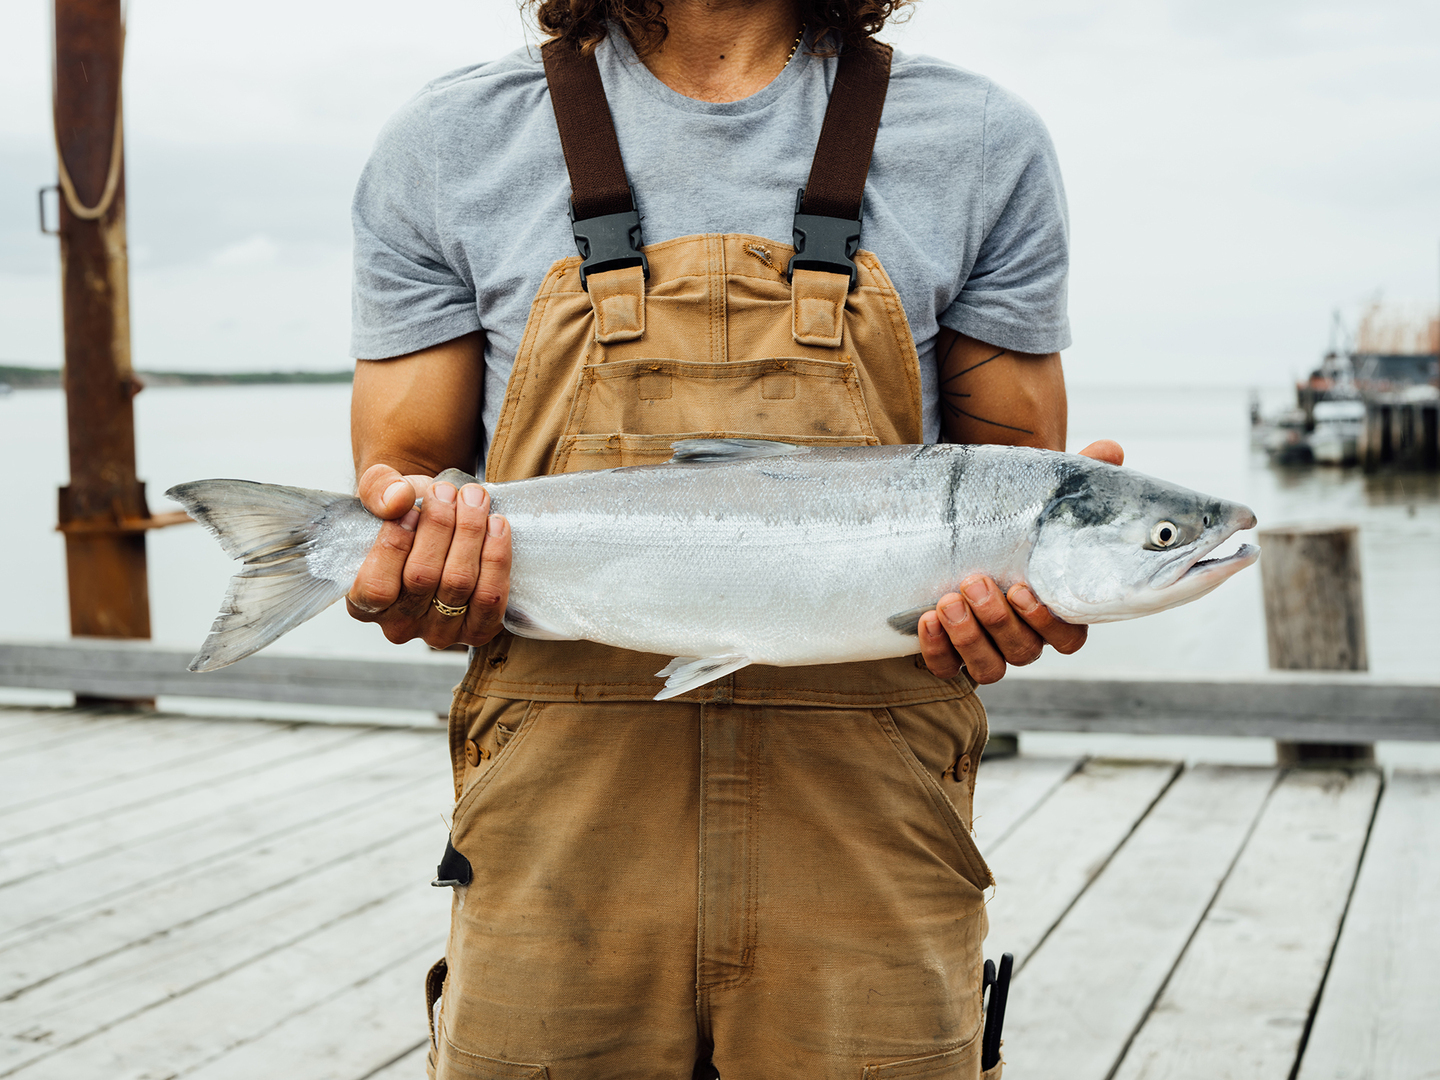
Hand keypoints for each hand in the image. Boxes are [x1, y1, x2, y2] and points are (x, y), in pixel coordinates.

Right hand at [345, 463, 511, 648]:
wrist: (441, 527)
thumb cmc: (405, 515)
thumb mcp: (381, 494)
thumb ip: (378, 489)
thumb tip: (397, 499)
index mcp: (363, 605)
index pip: (377, 587)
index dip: (395, 546)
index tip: (411, 509)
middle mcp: (399, 626)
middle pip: (423, 577)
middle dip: (439, 526)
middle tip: (448, 491)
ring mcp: (439, 633)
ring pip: (459, 583)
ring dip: (470, 533)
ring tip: (474, 498)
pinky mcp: (476, 630)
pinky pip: (491, 596)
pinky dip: (496, 557)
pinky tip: (496, 525)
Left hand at [917, 439, 1123, 684]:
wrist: (959, 531)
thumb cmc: (1011, 520)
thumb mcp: (1040, 497)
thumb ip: (1079, 477)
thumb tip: (1110, 450)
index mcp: (1055, 609)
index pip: (1068, 636)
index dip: (1047, 621)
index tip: (1023, 587)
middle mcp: (1025, 636)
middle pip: (1025, 651)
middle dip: (999, 621)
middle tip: (974, 582)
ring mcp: (987, 649)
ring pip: (990, 668)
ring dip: (969, 638)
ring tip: (948, 599)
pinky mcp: (950, 655)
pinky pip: (947, 668)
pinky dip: (937, 650)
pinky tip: (926, 620)